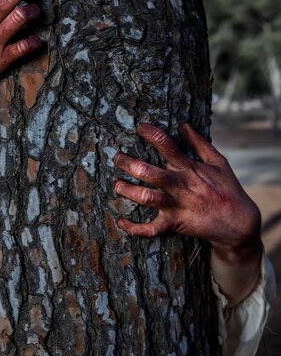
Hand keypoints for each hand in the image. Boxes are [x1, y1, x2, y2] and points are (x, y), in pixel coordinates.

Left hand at [113, 123, 261, 262]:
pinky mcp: (175, 224)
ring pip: (146, 198)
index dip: (150, 133)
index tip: (139, 127)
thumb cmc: (228, 189)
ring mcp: (177, 205)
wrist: (238, 223)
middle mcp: (180, 185)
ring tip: (116, 185)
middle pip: (149, 172)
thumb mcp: (219, 163)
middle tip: (117, 157)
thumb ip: (201, 144)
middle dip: (128, 163)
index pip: (166, 145)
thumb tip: (185, 126)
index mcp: (190, 168)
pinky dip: (134, 228)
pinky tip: (121, 221)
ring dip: (127, 191)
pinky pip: (151, 229)